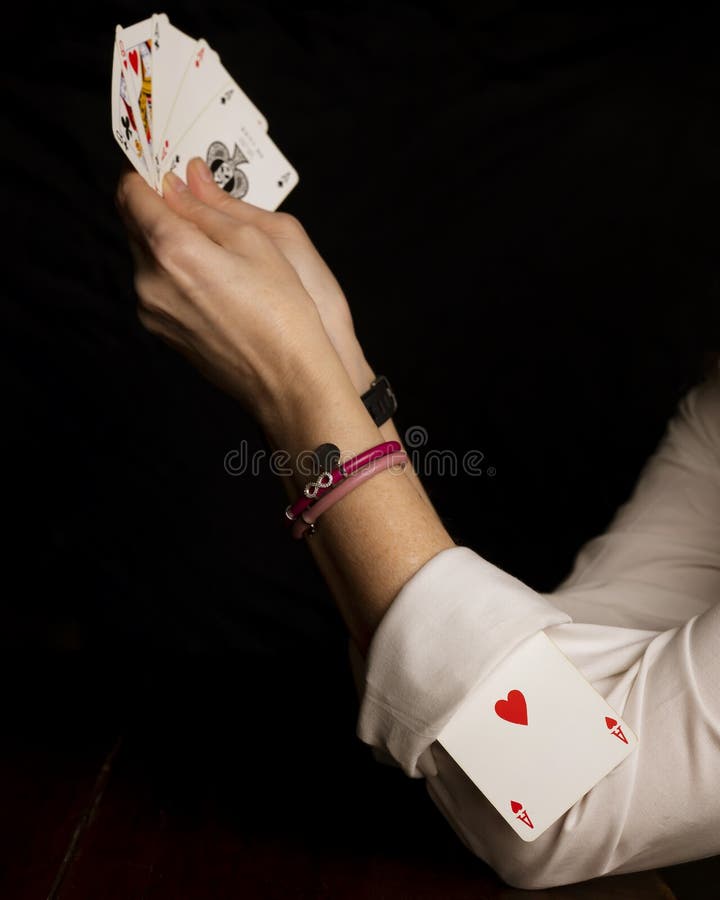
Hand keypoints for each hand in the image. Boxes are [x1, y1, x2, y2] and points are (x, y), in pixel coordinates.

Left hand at [115, 164, 337, 423]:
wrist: (287, 380)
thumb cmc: (283, 311)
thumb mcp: (255, 241)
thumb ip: (210, 207)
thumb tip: (184, 180)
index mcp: (171, 249)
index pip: (131, 195)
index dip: (146, 173)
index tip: (165, 166)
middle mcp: (149, 281)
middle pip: (135, 226)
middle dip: (160, 208)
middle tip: (197, 201)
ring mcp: (153, 311)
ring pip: (147, 259)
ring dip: (170, 243)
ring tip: (216, 248)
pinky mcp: (164, 333)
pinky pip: (159, 289)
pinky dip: (176, 274)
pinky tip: (215, 281)